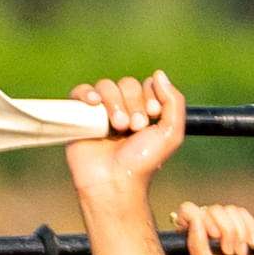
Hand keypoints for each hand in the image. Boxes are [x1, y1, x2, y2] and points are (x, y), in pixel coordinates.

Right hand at [61, 71, 187, 205]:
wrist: (114, 181)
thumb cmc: (143, 161)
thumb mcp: (171, 133)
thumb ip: (174, 101)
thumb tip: (158, 73)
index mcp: (143, 110)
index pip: (146, 84)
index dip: (149, 95)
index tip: (152, 114)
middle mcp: (122, 108)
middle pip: (127, 84)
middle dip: (133, 103)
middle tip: (134, 127)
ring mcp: (100, 111)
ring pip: (106, 86)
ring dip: (115, 103)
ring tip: (117, 126)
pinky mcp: (79, 116)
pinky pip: (80, 92)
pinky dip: (86, 93)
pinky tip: (93, 103)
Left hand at [178, 198, 253, 254]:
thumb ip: (196, 245)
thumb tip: (197, 218)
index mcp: (190, 233)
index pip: (188, 209)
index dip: (201, 219)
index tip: (213, 236)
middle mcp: (205, 224)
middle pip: (214, 209)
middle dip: (227, 231)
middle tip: (229, 252)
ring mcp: (223, 222)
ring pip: (231, 210)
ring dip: (239, 233)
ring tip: (239, 252)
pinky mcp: (240, 222)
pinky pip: (244, 213)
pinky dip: (250, 229)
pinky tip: (251, 245)